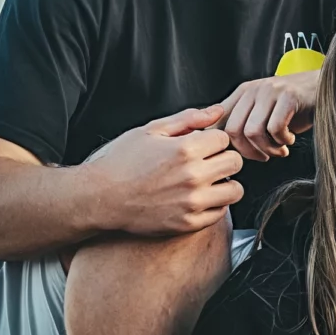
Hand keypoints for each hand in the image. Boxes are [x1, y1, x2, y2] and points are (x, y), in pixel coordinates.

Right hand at [83, 106, 243, 234]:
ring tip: (207, 182)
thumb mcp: (150, 131)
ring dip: (225, 184)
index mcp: (184, 149)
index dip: (213, 140)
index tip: (201, 145)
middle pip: (235, 162)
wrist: (100, 198)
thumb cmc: (122, 162)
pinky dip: (214, 204)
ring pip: (236, 190)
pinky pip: (221, 212)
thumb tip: (218, 110)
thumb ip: (188, 119)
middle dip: (223, 158)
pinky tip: (197, 198)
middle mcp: (192, 176)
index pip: (224, 138)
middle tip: (207, 162)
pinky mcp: (188, 223)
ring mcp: (192, 202)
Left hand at [219, 70, 320, 160]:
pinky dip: (283, 141)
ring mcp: (270, 91)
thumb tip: (222, 146)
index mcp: (242, 93)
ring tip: (280, 149)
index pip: (217, 120)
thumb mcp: (264, 112)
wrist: (325, 88)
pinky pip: (275, 128)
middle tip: (264, 156)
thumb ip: (243, 123)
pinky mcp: (289, 97)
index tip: (233, 156)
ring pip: (253, 131)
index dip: (220, 142)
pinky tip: (290, 139)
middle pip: (233, 130)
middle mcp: (253, 90)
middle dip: (248, 152)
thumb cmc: (295, 107)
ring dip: (268, 148)